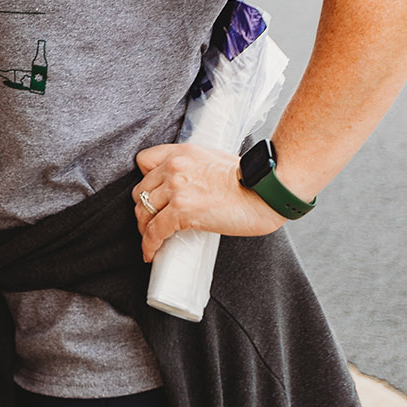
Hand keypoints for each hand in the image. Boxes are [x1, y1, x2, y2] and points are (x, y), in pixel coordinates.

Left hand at [133, 143, 286, 262]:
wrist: (266, 189)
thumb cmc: (251, 179)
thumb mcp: (214, 159)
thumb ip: (194, 167)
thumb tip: (188, 186)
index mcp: (181, 152)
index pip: (144, 161)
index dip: (145, 180)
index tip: (151, 193)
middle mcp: (174, 167)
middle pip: (140, 190)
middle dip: (144, 208)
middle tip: (152, 222)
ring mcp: (175, 189)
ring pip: (143, 211)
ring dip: (144, 228)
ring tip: (152, 239)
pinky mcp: (181, 210)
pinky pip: (154, 231)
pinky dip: (149, 245)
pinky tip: (151, 254)